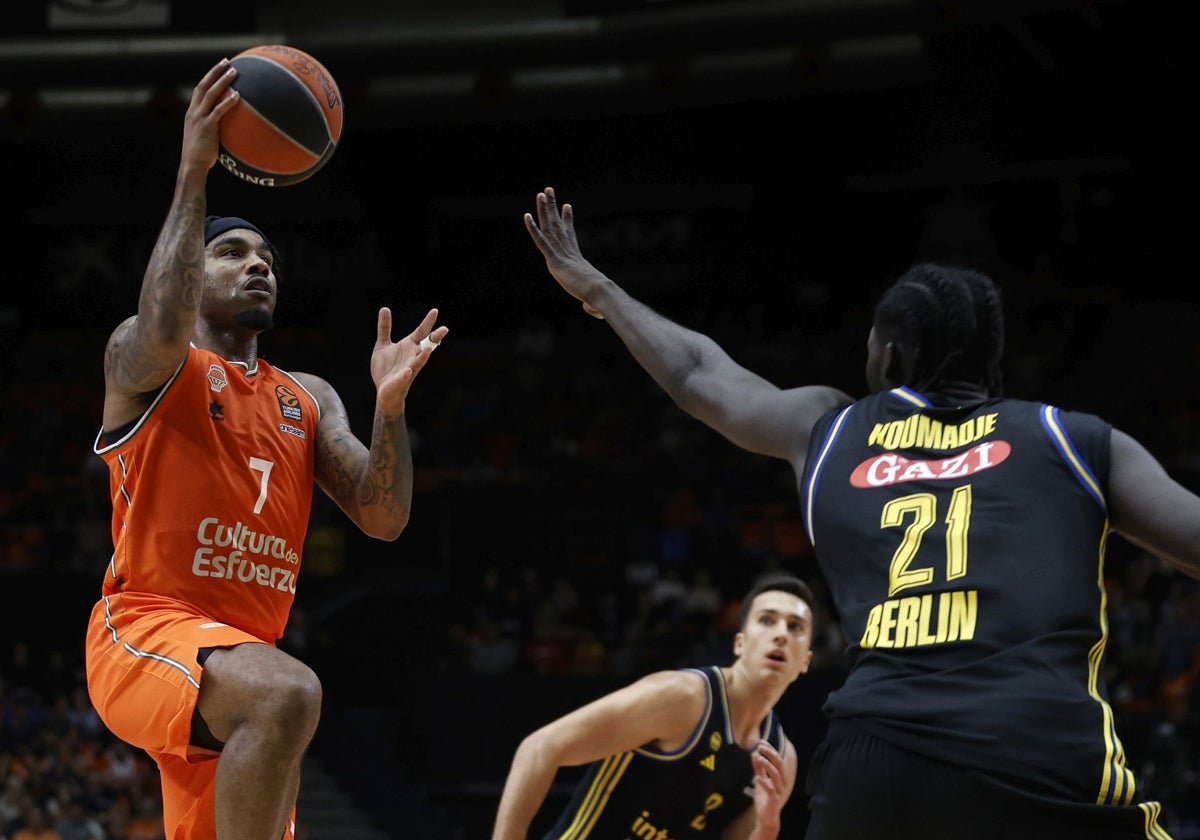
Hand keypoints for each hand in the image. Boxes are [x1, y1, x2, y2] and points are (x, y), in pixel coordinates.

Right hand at [180, 59, 240, 174]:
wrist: (192, 166)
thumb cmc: (201, 156)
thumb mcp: (205, 138)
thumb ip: (214, 128)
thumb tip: (229, 127)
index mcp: (192, 113)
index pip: (200, 89)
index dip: (209, 76)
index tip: (220, 67)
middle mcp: (194, 112)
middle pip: (203, 85)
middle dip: (215, 72)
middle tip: (227, 61)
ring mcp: (199, 118)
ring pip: (210, 94)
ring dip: (222, 81)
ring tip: (234, 72)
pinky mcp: (206, 127)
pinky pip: (218, 111)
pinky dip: (227, 102)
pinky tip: (238, 96)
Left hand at [371, 307, 447, 414]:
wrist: (383, 391)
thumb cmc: (386, 368)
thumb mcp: (382, 344)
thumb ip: (384, 328)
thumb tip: (385, 308)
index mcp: (409, 346)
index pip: (421, 332)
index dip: (428, 322)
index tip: (435, 311)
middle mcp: (412, 356)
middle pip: (427, 346)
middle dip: (435, 338)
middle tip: (445, 329)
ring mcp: (408, 369)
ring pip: (418, 362)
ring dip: (423, 356)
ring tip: (428, 349)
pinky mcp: (400, 381)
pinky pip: (404, 377)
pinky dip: (406, 374)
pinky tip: (409, 370)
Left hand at [524, 186, 607, 319]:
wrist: (601, 293)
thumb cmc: (601, 299)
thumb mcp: (593, 301)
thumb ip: (591, 305)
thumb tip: (596, 313)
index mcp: (577, 259)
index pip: (570, 236)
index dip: (567, 220)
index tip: (566, 206)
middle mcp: (569, 252)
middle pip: (558, 226)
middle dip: (553, 207)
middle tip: (549, 190)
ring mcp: (562, 254)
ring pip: (551, 228)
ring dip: (545, 210)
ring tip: (542, 193)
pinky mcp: (555, 261)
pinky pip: (542, 242)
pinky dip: (534, 229)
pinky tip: (526, 217)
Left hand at [749, 741, 786, 833]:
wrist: (766, 817)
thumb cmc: (765, 798)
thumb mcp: (760, 781)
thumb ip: (759, 769)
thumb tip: (754, 755)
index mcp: (780, 777)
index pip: (777, 759)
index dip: (770, 750)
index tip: (760, 742)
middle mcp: (782, 782)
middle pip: (780, 765)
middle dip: (770, 754)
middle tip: (760, 747)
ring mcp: (779, 791)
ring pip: (776, 775)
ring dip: (767, 765)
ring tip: (758, 758)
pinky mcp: (775, 800)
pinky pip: (771, 789)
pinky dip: (764, 782)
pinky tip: (756, 777)